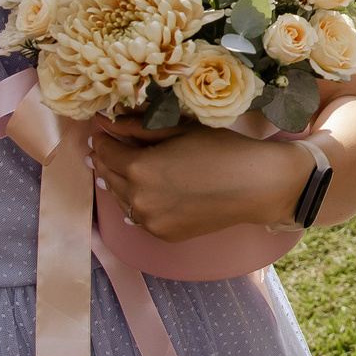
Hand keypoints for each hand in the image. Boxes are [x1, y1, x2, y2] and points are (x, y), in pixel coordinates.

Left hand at [88, 119, 307, 241]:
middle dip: (105, 160)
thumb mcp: (178, 129)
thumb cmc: (220, 148)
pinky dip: (136, 202)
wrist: (254, 185)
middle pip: (108, 176)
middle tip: (104, 147)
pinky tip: (144, 191)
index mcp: (139, 168)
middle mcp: (138, 198)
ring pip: (122, 198)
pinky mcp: (164, 235)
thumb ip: (138, 127)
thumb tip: (107, 121)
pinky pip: (139, 216)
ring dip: (118, 182)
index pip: (105, 151)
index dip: (101, 138)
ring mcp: (150, 221)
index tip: (100, 130)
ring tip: (122, 169)